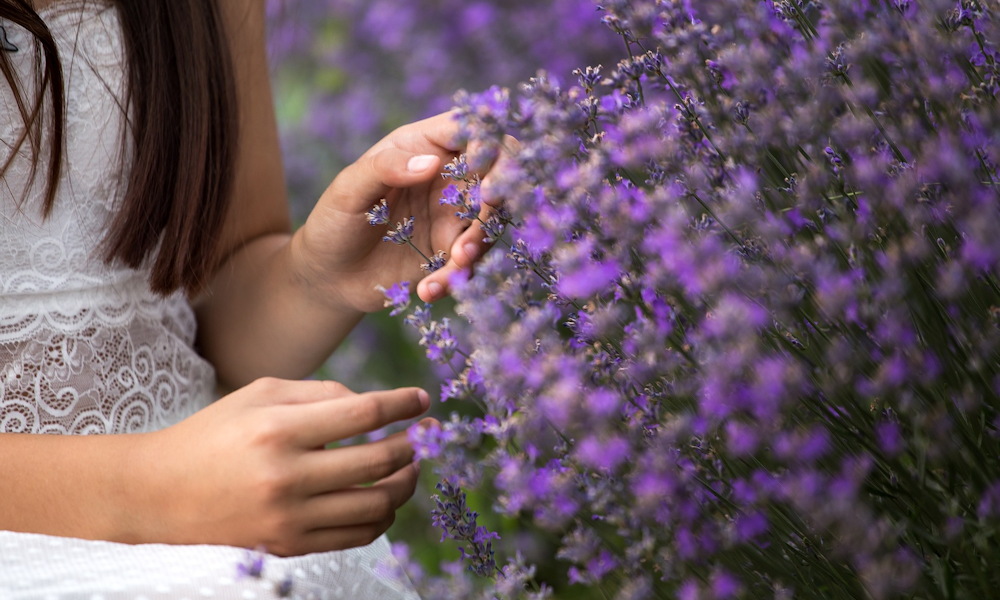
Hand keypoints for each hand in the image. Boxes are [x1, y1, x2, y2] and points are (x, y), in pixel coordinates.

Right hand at [130, 378, 431, 555]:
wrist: (159, 494)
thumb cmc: (214, 434)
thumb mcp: (259, 395)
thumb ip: (320, 393)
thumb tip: (372, 405)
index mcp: (279, 429)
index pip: (364, 413)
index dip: (403, 404)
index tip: (422, 400)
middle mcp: (287, 475)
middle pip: (379, 460)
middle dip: (412, 445)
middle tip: (423, 436)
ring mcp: (289, 517)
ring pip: (377, 504)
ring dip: (405, 483)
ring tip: (409, 467)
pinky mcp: (289, 546)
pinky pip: (357, 535)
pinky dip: (382, 516)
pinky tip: (383, 497)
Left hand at [292, 111, 510, 312]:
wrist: (328, 276)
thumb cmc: (333, 221)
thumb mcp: (348, 190)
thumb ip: (386, 168)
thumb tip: (432, 162)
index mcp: (424, 145)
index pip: (471, 130)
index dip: (490, 145)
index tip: (484, 175)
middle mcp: (447, 176)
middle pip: (496, 172)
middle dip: (500, 195)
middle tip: (485, 215)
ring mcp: (453, 214)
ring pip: (491, 220)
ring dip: (479, 242)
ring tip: (454, 263)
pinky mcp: (452, 250)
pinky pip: (471, 260)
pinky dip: (456, 277)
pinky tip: (428, 290)